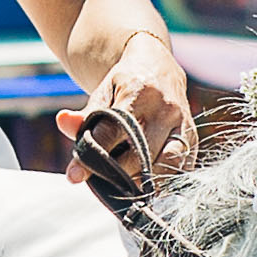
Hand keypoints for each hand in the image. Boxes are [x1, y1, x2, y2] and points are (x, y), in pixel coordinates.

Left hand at [60, 32, 193, 182]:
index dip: (92, 156)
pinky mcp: (194, 140)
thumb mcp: (102, 94)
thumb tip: (63, 122)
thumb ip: (84, 115)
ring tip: (125, 187)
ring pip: (165, 165)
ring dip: (143, 182)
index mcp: (138, 92)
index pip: (112, 131)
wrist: (160, 69)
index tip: (74, 176)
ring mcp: (183, 125)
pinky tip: (146, 185)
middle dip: (117, 173)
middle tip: (101, 182)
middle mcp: (165, 108)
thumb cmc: (125, 86)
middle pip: (140, 154)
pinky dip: (163, 182)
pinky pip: (181, 169)